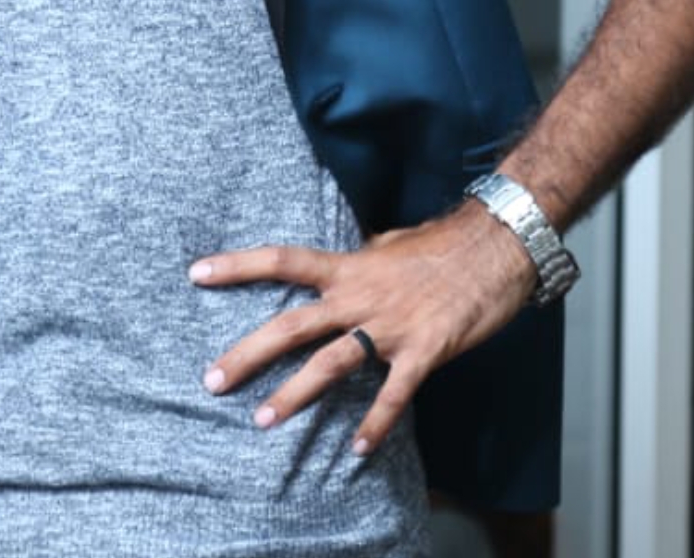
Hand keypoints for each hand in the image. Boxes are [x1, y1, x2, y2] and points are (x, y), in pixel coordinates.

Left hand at [189, 199, 536, 454]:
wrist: (497, 246)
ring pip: (331, 364)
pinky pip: (394, 394)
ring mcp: (390, 326)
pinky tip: (358, 449)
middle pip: (292, 324)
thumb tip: (344, 267)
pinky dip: (376, 423)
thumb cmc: (442, 244)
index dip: (237, 265)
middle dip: (248, 353)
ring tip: (262, 420)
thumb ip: (360, 261)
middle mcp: (360, 296)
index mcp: (349, 267)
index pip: (282, 261)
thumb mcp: (388, 244)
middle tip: (211, 379)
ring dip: (294, 394)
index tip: (196, 272)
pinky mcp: (423, 351)